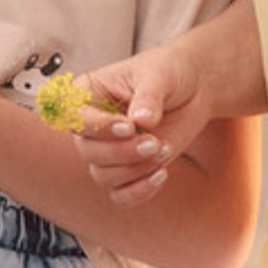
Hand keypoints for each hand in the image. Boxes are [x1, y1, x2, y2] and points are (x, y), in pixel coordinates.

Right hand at [71, 37, 212, 199]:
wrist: (193, 89)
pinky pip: (120, 195)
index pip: (75, 118)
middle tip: (154, 143)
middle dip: (122, 152)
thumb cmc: (168, 73)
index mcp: (87, 95)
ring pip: (104, 176)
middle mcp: (92, 127)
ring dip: (135, 171)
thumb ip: (148, 97)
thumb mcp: (159, 75)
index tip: (129, 126)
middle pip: (88, 152)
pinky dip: (139, 192)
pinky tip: (162, 175)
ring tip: (163, 151)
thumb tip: (142, 119)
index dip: (98, 127)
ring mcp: (108, 150)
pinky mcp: (127, 170)